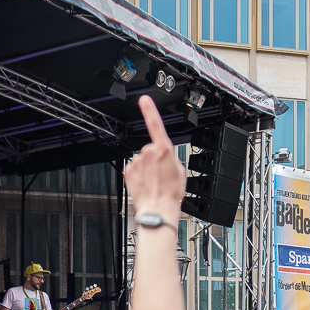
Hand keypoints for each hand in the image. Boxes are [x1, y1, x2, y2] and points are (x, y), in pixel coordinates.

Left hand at [124, 96, 184, 220]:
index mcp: (163, 150)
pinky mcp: (128, 171)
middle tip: (162, 174)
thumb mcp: (181, 171)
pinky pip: (134, 168)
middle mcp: (148, 153)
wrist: (158, 208)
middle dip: (156, 159)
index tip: (144, 100)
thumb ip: (172, 158)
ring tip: (155, 182)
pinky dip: (139, 175)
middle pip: (151, 149)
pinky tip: (146, 184)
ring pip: (142, 160)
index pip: (155, 125)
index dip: (149, 110)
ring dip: (147, 168)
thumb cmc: (171, 193)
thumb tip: (166, 157)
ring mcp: (136, 162)